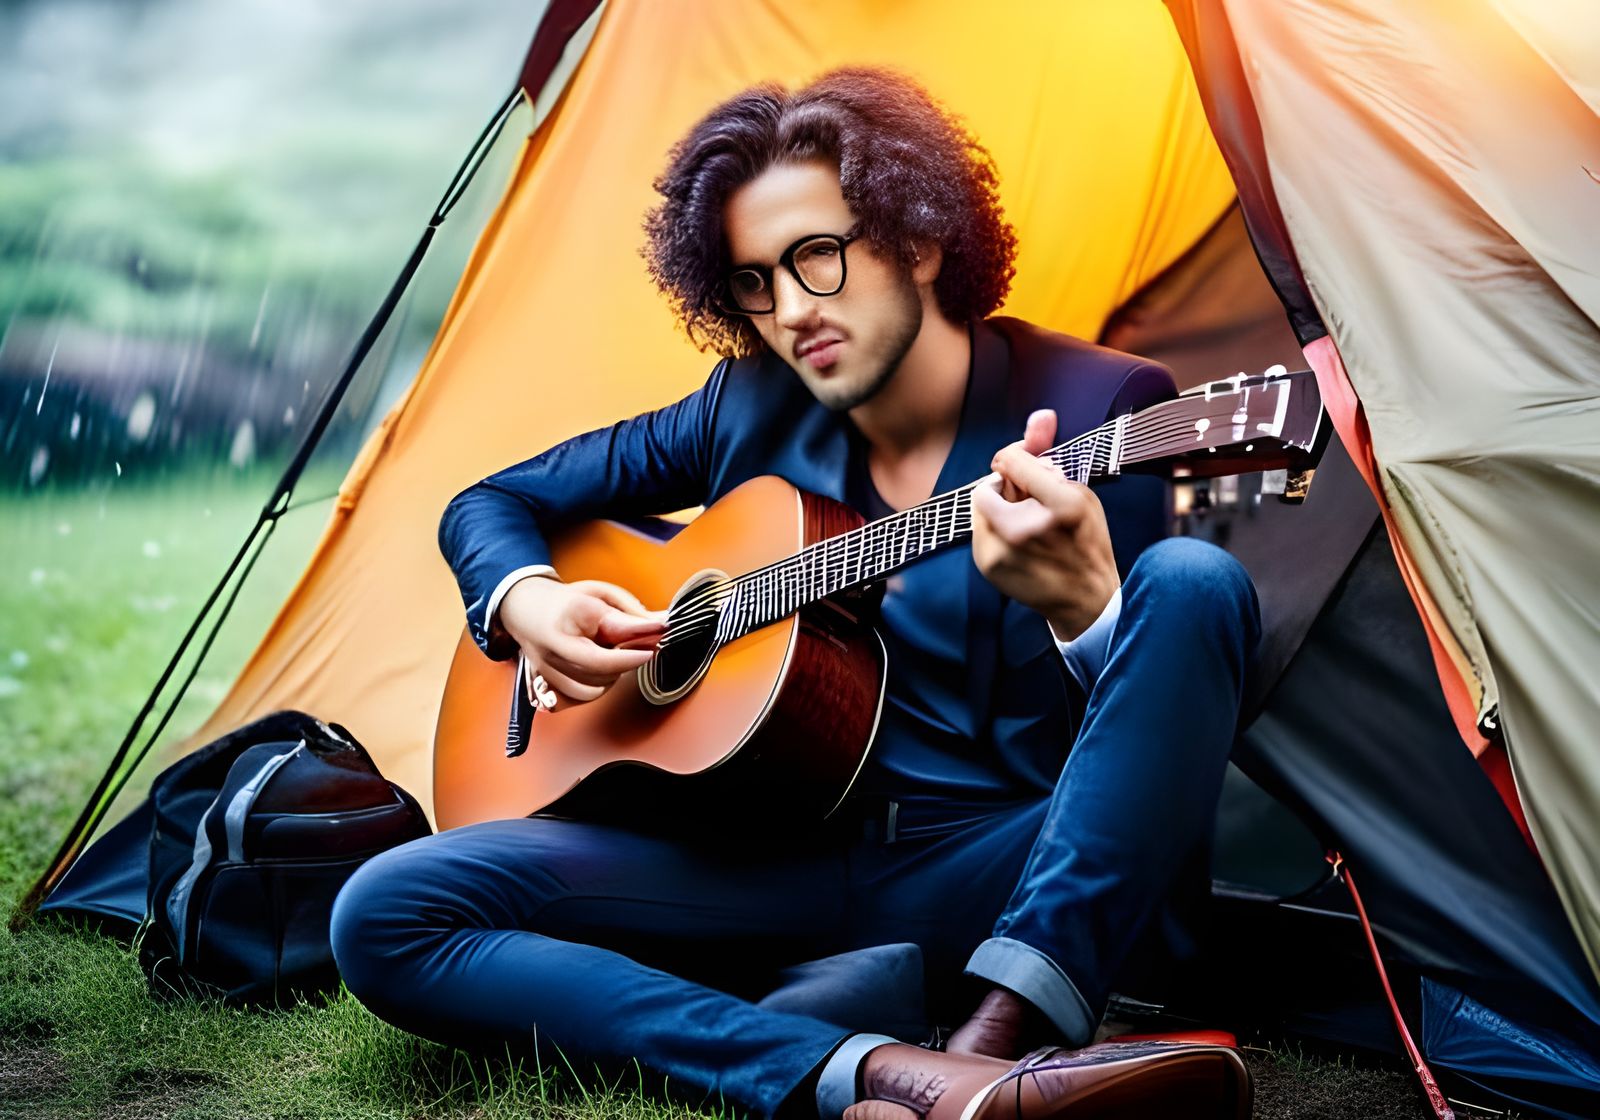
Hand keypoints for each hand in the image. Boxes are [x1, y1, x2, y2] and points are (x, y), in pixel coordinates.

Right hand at [497, 576, 664, 706]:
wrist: (524, 609)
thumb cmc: (566, 602)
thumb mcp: (602, 595)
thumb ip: (630, 613)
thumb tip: (660, 627)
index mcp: (568, 616)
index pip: (606, 643)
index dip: (635, 650)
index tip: (656, 641)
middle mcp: (553, 647)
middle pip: (601, 673)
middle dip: (627, 662)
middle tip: (640, 647)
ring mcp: (547, 670)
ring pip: (592, 691)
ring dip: (611, 677)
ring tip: (615, 657)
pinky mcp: (544, 685)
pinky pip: (578, 699)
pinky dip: (595, 689)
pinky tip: (599, 672)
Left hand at [970, 409, 1118, 641]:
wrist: (1084, 599)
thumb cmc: (1087, 542)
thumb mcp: (1080, 493)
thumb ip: (1050, 456)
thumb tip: (1040, 414)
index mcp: (1061, 507)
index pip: (1013, 461)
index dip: (1014, 458)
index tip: (1021, 464)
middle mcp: (1027, 529)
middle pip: (987, 486)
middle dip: (1004, 486)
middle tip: (1024, 498)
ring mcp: (1004, 551)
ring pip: (980, 507)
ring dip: (998, 506)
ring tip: (1023, 521)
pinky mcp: (987, 565)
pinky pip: (979, 529)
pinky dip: (993, 528)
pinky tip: (1017, 541)